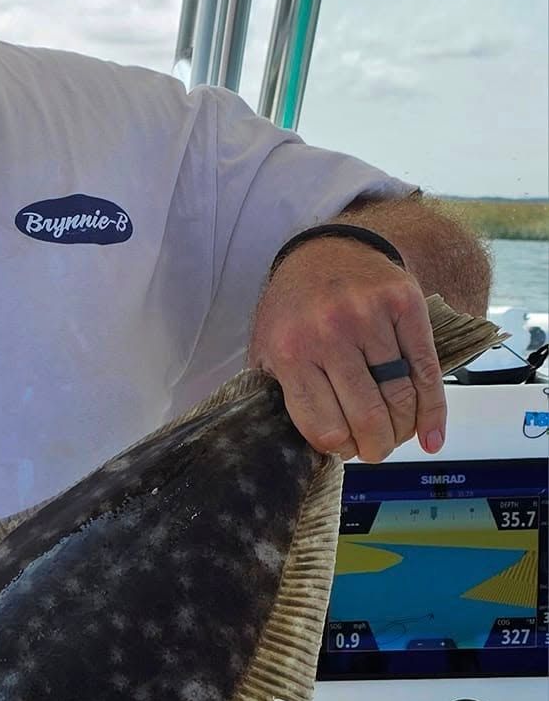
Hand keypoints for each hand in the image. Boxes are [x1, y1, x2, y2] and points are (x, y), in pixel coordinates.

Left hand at [248, 239, 446, 461]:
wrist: (326, 250)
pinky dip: (433, 411)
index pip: (323, 425)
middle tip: (375, 451)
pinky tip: (431, 436)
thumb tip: (315, 448)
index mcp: (291, 351)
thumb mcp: (268, 348)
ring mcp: (370, 317)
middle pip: (366, 416)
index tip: (346, 448)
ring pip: (399, 397)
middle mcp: (330, 332)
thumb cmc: (296, 306)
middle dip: (376, 447)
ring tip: (397, 436)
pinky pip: (426, 369)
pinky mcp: (405, 304)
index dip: (339, 448)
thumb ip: (281, 393)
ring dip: (403, 430)